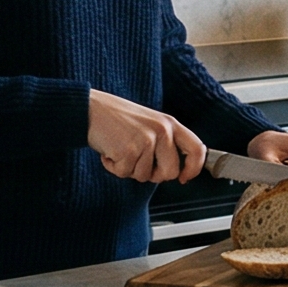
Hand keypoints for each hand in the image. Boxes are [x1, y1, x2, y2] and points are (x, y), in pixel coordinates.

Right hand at [88, 89, 206, 182]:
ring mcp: (146, 140)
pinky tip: (109, 151)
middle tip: (137, 162)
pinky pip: (124, 173)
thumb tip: (175, 171)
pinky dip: (113, 167)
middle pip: (170, 172)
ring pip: (144, 176)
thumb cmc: (117, 118)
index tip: (184, 178)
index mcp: (170, 123)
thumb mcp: (149, 124)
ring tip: (120, 149)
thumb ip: (165, 142)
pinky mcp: (128, 150)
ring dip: (128, 168)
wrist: (91, 109)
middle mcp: (162, 131)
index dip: (194, 168)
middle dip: (153, 175)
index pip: (197, 149)